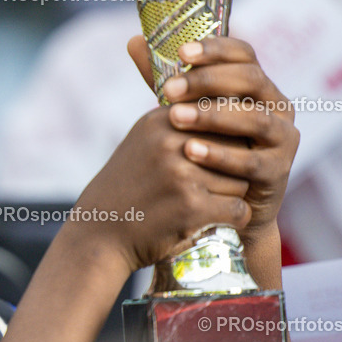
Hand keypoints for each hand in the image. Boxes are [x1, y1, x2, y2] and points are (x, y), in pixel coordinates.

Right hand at [74, 96, 251, 273]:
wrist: (99, 234)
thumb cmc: (127, 188)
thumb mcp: (143, 142)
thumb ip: (179, 123)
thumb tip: (227, 107)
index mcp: (162, 120)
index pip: (222, 118)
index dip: (229, 142)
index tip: (221, 160)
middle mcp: (171, 142)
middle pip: (237, 148)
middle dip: (234, 169)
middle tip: (220, 186)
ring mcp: (181, 174)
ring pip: (242, 180)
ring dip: (234, 195)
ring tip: (214, 204)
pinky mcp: (191, 208)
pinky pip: (239, 209)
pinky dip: (234, 219)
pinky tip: (219, 221)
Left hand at [127, 36, 298, 243]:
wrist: (218, 209)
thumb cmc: (201, 151)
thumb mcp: (184, 112)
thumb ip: (165, 80)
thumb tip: (134, 41)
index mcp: (256, 85)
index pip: (243, 54)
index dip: (215, 49)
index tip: (181, 53)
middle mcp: (276, 106)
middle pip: (250, 80)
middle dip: (208, 82)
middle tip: (170, 89)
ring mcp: (282, 138)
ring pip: (254, 118)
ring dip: (213, 116)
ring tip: (176, 117)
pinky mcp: (278, 172)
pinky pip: (252, 161)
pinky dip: (222, 155)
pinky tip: (191, 151)